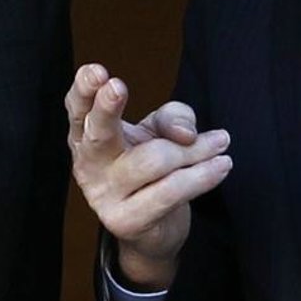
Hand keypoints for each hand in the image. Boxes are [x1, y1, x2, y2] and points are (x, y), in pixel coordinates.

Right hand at [65, 63, 231, 290]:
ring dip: (195, 150)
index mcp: (87, 136)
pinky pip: (170, 192)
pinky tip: (222, 165)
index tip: (98, 72)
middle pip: (98, 133)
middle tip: (118, 86)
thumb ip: (172, 119)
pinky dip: (202, 176)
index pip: (78, 109)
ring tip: (220, 142)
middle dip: (106, 108)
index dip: (84, 90)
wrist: (155, 228)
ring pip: (153, 160)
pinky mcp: (126, 220)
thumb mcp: (161, 131)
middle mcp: (88, 164)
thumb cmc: (154, 170)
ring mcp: (103, 195)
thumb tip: (183, 133)